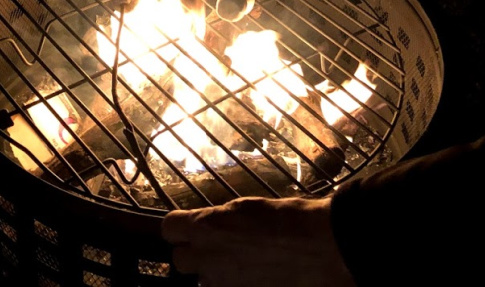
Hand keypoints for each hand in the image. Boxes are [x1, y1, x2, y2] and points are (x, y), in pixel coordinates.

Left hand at [161, 196, 355, 286]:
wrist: (315, 246)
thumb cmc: (285, 218)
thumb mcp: (246, 206)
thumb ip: (220, 218)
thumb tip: (210, 223)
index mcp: (206, 227)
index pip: (169, 228)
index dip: (178, 225)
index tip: (187, 223)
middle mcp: (207, 258)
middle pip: (179, 259)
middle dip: (193, 251)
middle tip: (213, 243)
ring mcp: (221, 283)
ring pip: (202, 279)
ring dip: (212, 270)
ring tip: (237, 258)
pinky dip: (231, 282)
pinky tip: (251, 271)